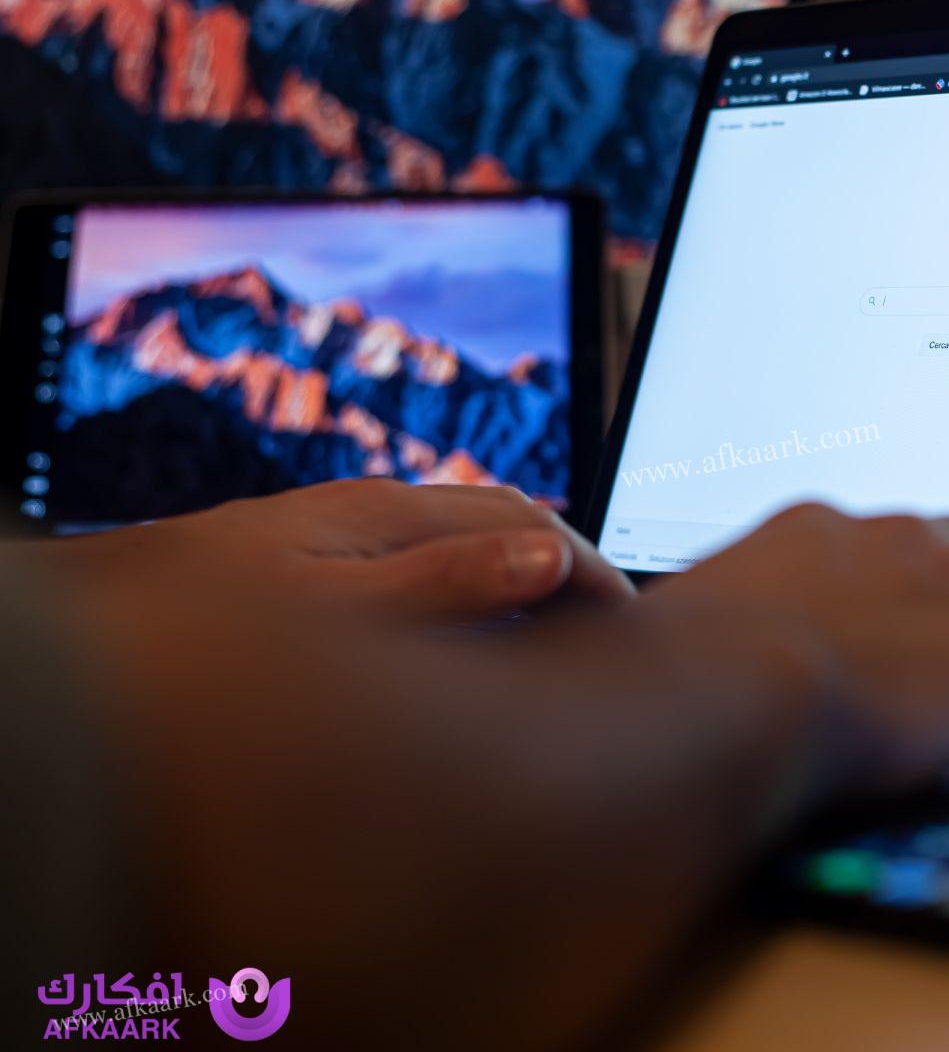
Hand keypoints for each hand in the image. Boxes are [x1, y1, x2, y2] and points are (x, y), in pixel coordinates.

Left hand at [39, 478, 633, 623]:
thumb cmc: (210, 628)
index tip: (631, 624)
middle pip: (502, 527)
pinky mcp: (322, 572)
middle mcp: (370, 518)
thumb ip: (444, 584)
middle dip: (565, 571)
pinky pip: (425, 577)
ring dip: (519, 589)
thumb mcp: (341, 613)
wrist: (101, 634)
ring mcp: (346, 543)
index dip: (590, 568)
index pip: (527, 522)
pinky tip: (463, 648)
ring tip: (553, 647)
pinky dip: (469, 605)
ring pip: (463, 553)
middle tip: (608, 639)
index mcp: (388, 515)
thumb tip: (547, 559)